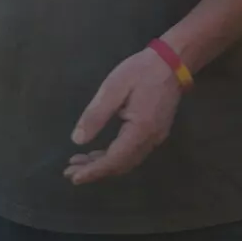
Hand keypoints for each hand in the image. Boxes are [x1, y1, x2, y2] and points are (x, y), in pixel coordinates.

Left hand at [63, 47, 182, 184]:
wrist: (172, 63)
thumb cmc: (140, 72)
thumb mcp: (113, 88)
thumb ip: (95, 115)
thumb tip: (77, 140)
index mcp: (141, 130)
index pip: (114, 160)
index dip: (93, 171)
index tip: (73, 177)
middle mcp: (151, 140)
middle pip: (120, 165)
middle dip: (94, 171)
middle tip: (70, 172)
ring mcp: (155, 138)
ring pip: (126, 161)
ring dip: (102, 165)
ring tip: (78, 164)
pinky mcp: (154, 133)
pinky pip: (131, 153)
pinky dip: (113, 157)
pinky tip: (97, 153)